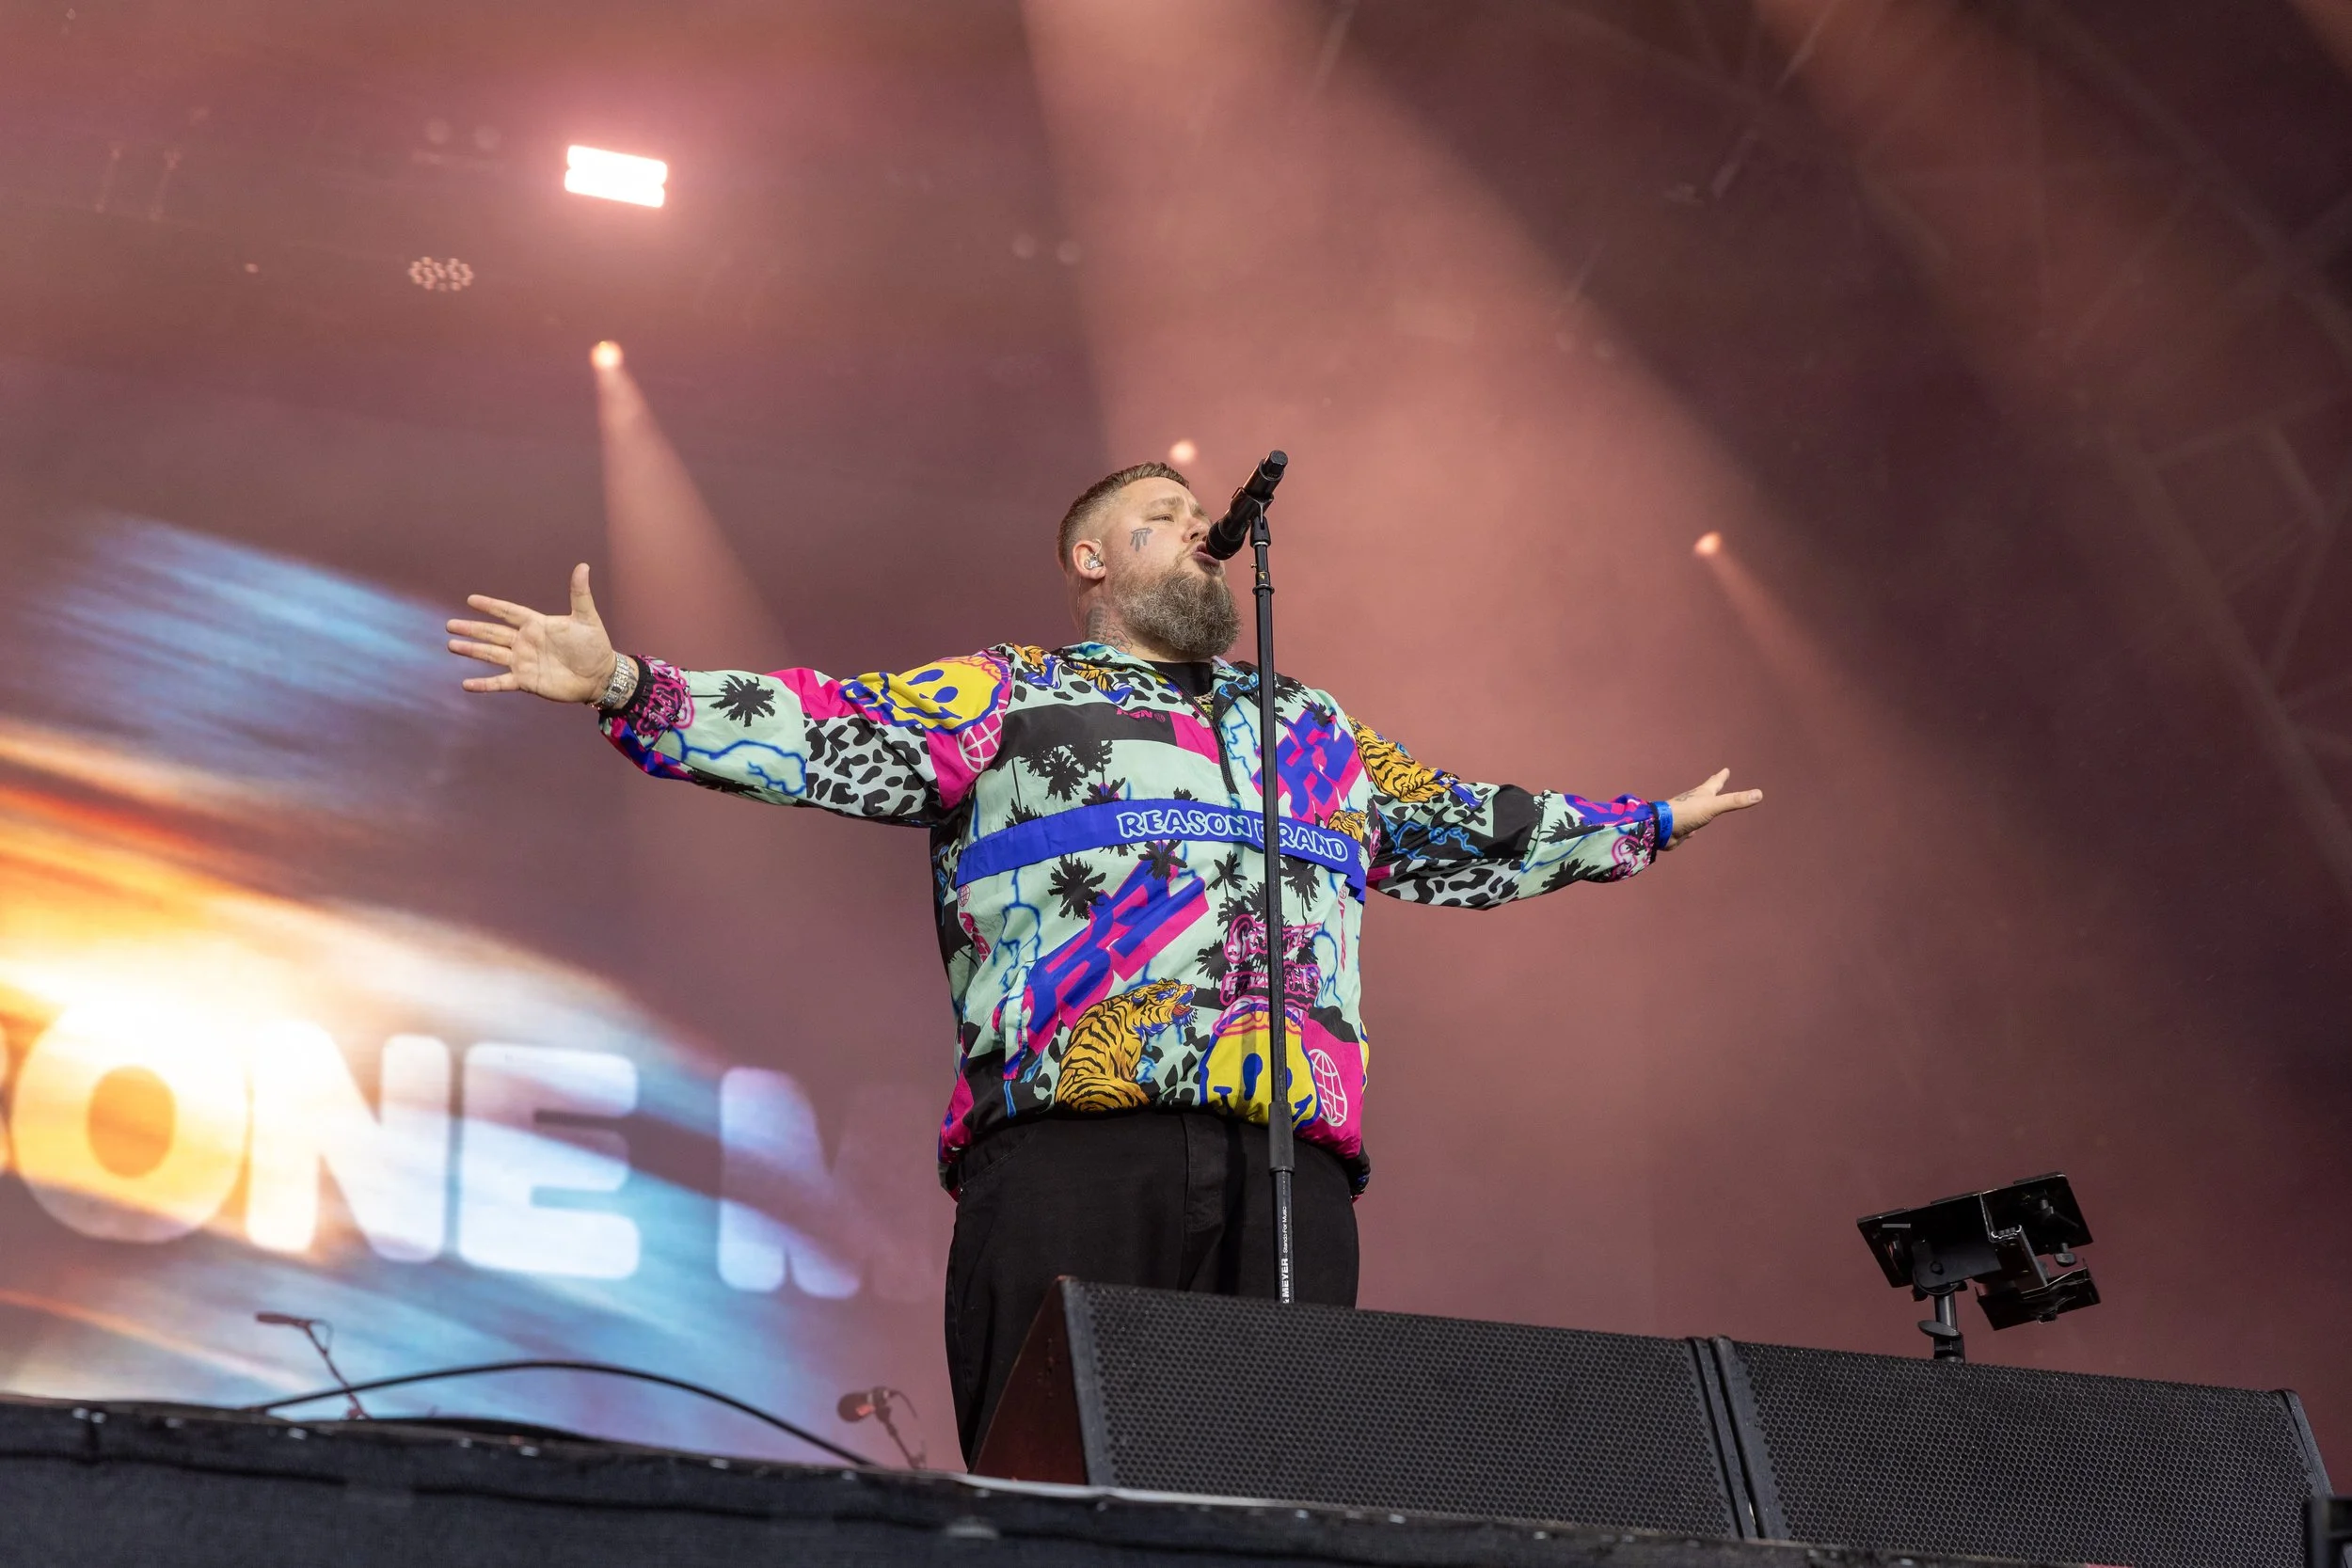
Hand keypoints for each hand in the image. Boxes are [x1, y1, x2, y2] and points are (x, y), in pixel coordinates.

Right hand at [446, 563, 617, 703]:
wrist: (600, 676)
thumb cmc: (595, 645)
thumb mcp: (586, 618)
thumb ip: (580, 593)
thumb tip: (583, 566)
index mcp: (536, 624)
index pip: (508, 612)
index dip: (491, 606)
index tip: (471, 600)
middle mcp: (525, 642)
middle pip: (493, 633)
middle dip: (472, 628)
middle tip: (450, 624)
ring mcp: (523, 662)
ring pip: (491, 655)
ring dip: (472, 650)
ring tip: (452, 645)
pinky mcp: (526, 681)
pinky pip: (500, 683)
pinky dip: (484, 685)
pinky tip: (466, 684)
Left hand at [1660, 767, 1761, 849]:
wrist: (1662, 829)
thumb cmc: (1687, 812)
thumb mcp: (1714, 806)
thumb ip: (1735, 801)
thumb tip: (1759, 794)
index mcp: (1702, 794)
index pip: (1715, 782)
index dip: (1721, 776)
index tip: (1725, 769)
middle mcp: (1694, 802)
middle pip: (1705, 792)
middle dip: (1713, 787)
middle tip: (1717, 779)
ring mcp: (1687, 815)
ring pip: (1698, 810)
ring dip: (1703, 806)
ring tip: (1705, 805)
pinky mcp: (1682, 829)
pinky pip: (1690, 827)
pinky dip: (1693, 827)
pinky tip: (1692, 831)